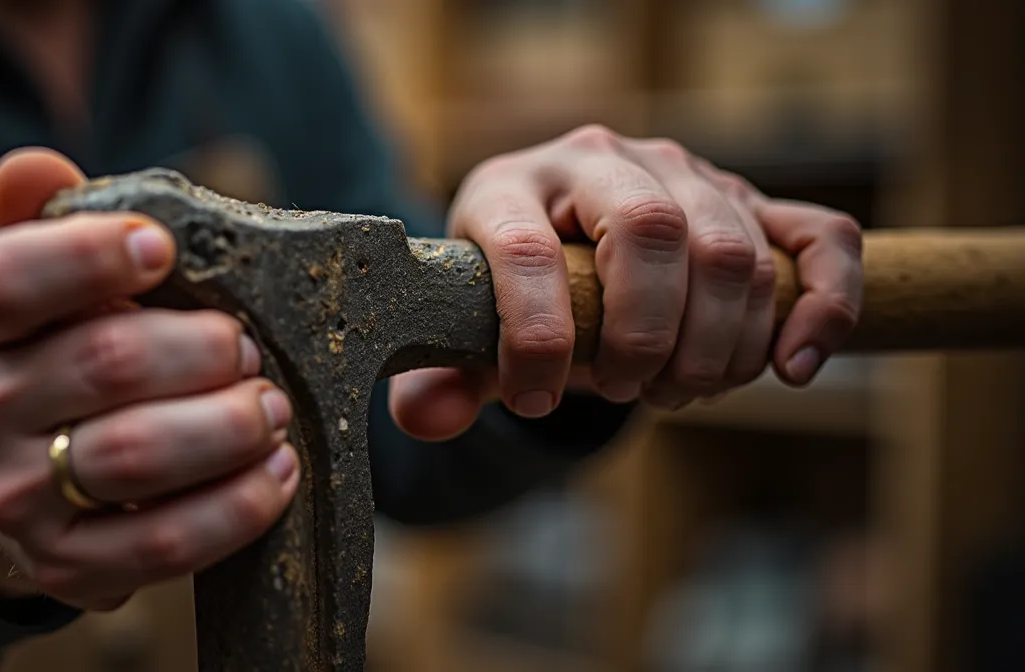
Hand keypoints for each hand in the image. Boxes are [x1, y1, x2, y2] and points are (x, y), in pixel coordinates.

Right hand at [0, 148, 299, 610]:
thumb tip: (33, 168)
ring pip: (139, 454)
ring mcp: (16, 496)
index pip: (10, 277)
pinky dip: (237, 505)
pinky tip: (277, 472)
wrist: (15, 480)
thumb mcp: (40, 291)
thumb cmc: (56, 361)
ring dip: (230, 425)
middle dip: (205, 347)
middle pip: (106, 361)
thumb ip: (47, 225)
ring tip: (273, 407)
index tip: (165, 248)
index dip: (92, 255)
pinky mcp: (64, 566)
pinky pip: (164, 542)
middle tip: (251, 347)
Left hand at [390, 125, 862, 438]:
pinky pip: (818, 238)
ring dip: (716, 346)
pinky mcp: (750, 203)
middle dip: (643, 337)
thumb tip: (424, 418)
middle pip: (651, 232)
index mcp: (513, 186)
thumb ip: (439, 374)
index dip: (533, 337)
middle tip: (627, 394)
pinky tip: (790, 368)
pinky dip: (823, 305)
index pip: (526, 248)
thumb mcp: (463, 327)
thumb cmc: (511, 289)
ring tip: (676, 393)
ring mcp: (686, 175)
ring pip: (732, 249)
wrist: (564, 240)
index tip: (533, 400)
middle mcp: (602, 160)